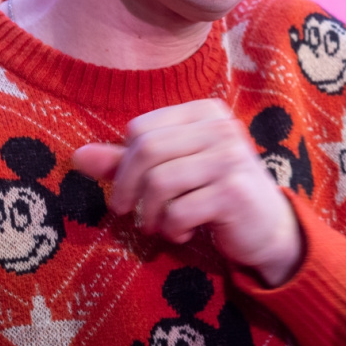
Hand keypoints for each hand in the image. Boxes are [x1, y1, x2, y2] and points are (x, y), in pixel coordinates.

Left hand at [72, 99, 303, 286]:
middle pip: (147, 150)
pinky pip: (179, 211)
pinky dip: (172, 229)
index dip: (124, 162)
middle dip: (128, 188)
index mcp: (204, 112)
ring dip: (150, 214)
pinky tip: (184, 232)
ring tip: (159, 225)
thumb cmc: (215, 192)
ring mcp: (230, 157)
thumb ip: (127, 161)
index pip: (142, 128)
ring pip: (159, 182)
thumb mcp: (173, 171)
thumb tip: (78, 156)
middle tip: (129, 213)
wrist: (268, 227)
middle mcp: (220, 128)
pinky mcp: (234, 192)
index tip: (130, 188)